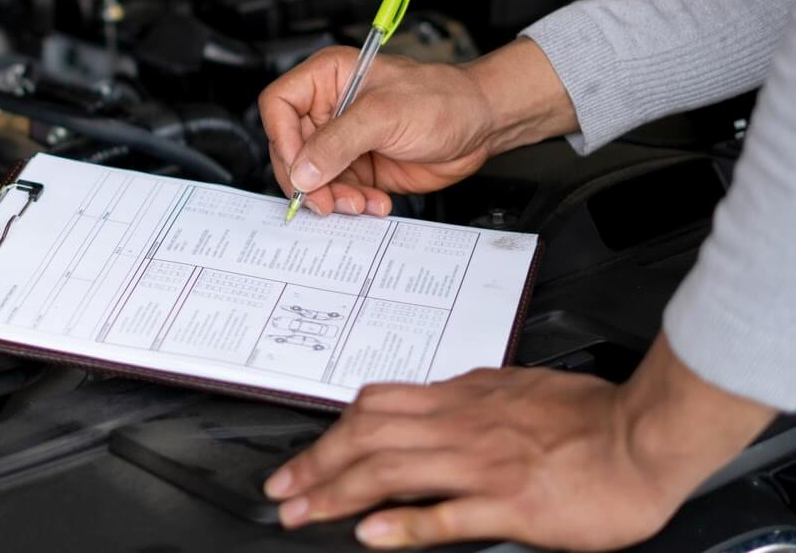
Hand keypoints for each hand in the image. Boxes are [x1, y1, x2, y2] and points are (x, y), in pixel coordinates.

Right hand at [258, 39, 576, 215]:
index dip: (283, 139)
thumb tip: (302, 170)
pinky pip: (338, 192)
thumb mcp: (385, 115)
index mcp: (327, 78)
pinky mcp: (358, 168)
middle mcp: (329, 109)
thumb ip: (338, 143)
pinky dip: (352, 204)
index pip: (279, 105)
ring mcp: (342, 141)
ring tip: (358, 204)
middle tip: (324, 200)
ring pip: (312, 177)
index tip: (300, 168)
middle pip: (290, 149)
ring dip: (332, 197)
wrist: (481, 125)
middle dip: (307, 179)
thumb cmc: (443, 99)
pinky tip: (375, 203)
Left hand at [264, 335, 774, 549]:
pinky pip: (445, 513)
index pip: (376, 406)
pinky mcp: (510, 503)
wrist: (642, 437)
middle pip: (368, 438)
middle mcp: (460, 426)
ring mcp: (481, 464)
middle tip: (281, 490)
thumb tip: (432, 398)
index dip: (332, 432)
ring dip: (338, 493)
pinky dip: (403, 523)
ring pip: (391, 471)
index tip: (304, 456)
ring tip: (303, 513)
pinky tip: (371, 534)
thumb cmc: (588, 416)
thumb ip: (467, 396)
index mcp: (461, 398)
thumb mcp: (512, 388)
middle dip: (317, 464)